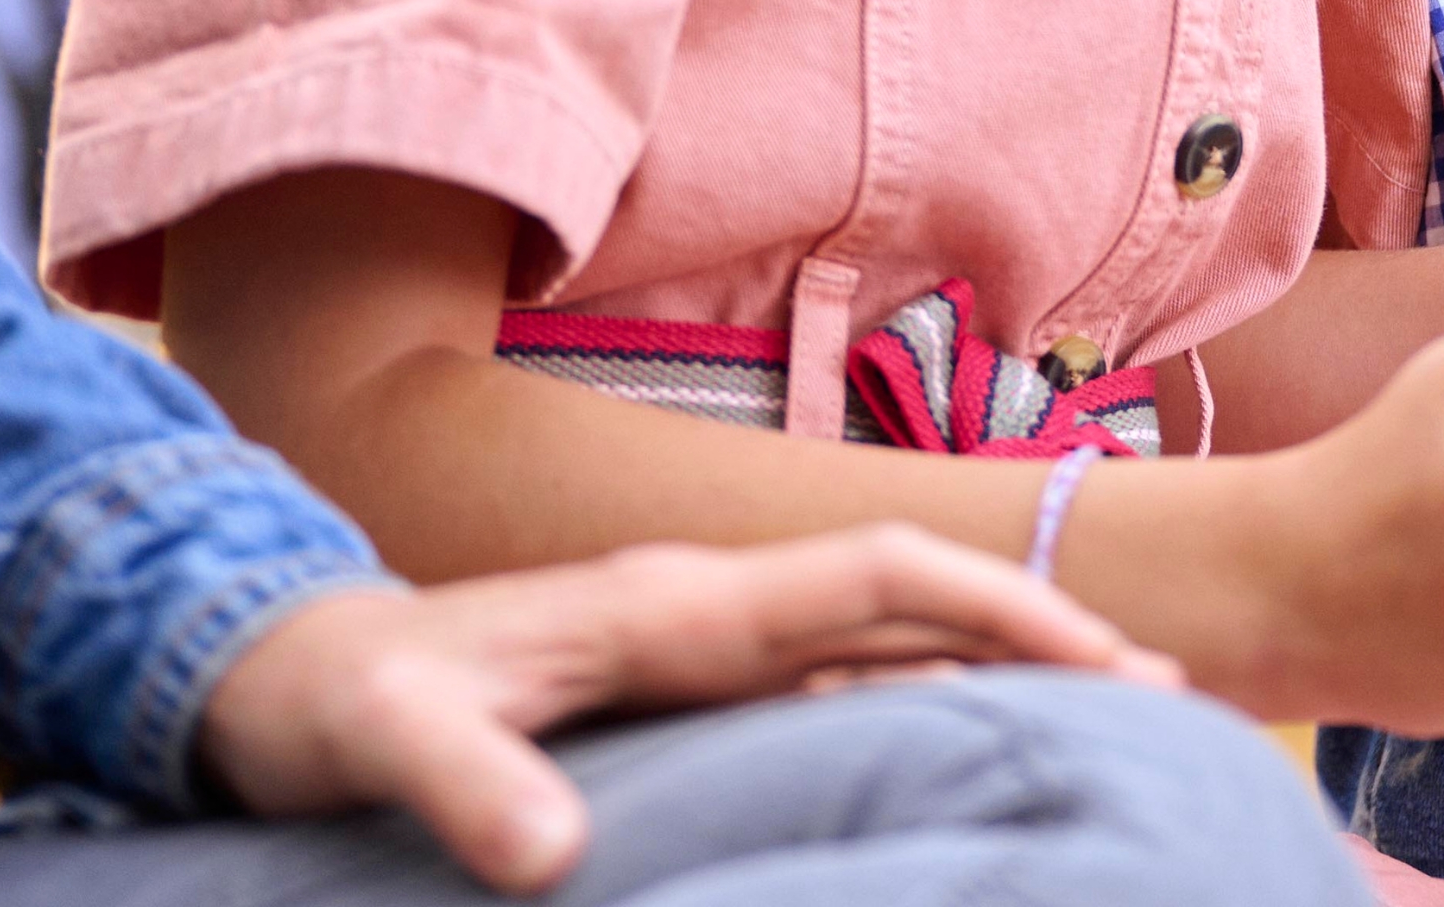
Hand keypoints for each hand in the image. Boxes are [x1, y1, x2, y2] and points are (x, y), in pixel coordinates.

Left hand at [193, 529, 1171, 891]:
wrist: (271, 672)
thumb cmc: (336, 702)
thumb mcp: (389, 740)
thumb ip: (470, 785)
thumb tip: (553, 862)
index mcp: (671, 604)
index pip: (869, 580)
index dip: (988, 607)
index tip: (1098, 656)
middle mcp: (705, 611)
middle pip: (911, 604)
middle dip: (1042, 636)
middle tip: (1172, 695)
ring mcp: (698, 648)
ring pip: (885, 645)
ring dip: (999, 671)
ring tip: (1121, 715)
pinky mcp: (679, 694)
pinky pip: (836, 689)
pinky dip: (927, 704)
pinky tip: (974, 751)